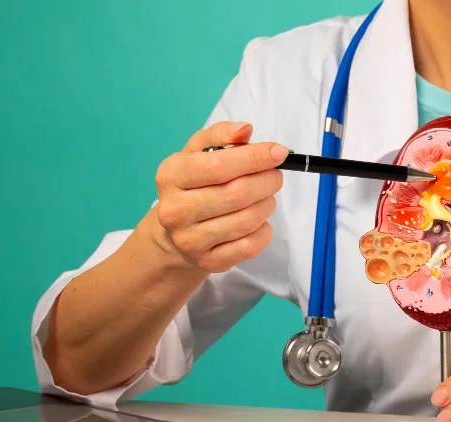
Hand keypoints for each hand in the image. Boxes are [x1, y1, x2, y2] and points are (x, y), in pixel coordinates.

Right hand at [151, 121, 286, 272]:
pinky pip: (251, 246)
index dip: (254, 158)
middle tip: (275, 175)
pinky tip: (259, 220)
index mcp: (171, 175)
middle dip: (267, 181)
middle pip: (237, 194)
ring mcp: (190, 240)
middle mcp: (175, 210)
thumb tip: (244, 130)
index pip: (218, 166)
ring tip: (265, 196)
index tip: (279, 152)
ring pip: (247, 220)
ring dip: (267, 204)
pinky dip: (264, 230)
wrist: (176, 233)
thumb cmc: (194, 184)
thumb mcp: (198, 153)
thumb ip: (220, 136)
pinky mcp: (209, 262)